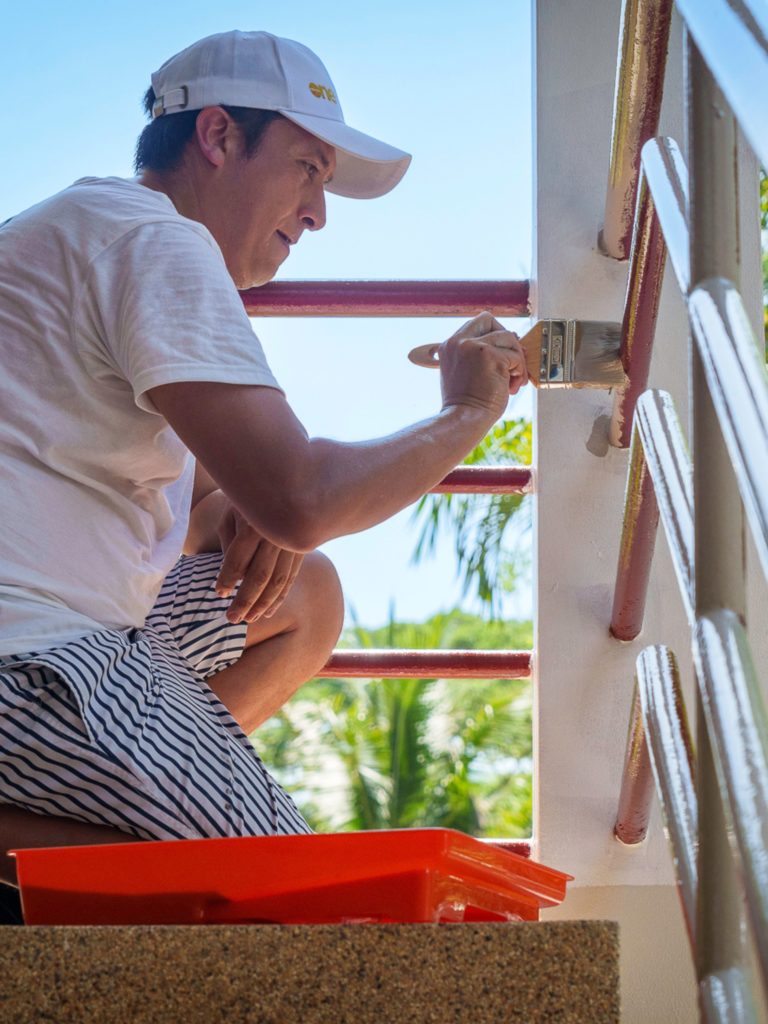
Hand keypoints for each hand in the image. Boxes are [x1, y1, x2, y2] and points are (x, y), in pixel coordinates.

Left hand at [215, 504, 303, 623]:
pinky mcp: (301, 550)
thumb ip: (230, 545)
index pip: (239, 556)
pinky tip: (267, 612)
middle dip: (245, 599)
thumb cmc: (244, 502)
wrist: (278, 485)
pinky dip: (279, 598)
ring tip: (247, 619)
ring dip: (263, 604)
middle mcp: (277, 532)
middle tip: (231, 617)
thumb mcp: (230, 516)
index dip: (228, 577)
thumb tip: (234, 579)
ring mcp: (293, 542)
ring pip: (279, 580)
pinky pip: (291, 578)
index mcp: (256, 519)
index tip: (219, 593)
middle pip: (260, 573)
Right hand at [438, 311, 527, 417]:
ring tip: (512, 382)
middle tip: (510, 361)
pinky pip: (516, 357)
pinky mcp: (492, 357)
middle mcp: (460, 342)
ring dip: (516, 360)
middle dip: (505, 339)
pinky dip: (519, 373)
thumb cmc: (465, 404)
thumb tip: (510, 340)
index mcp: (450, 345)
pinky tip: (512, 388)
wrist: (463, 420)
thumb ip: (478, 354)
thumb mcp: (464, 372)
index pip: (476, 324)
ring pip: (508, 338)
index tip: (501, 353)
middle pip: (490, 320)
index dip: (493, 335)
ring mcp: (475, 347)